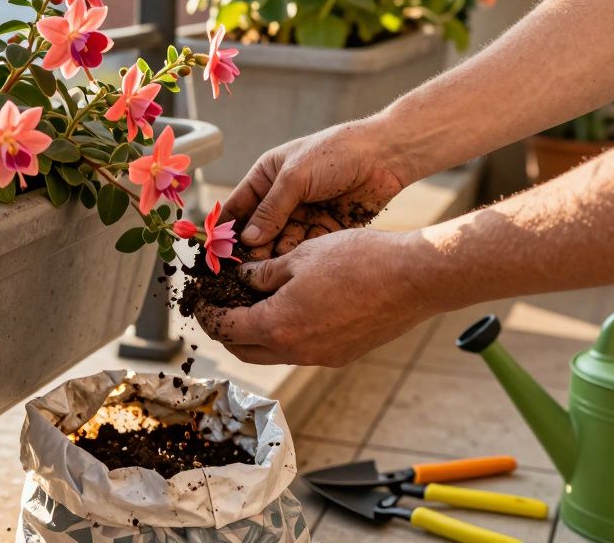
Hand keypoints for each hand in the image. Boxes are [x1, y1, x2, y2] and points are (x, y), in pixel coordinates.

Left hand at [195, 228, 438, 366]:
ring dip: (257, 333)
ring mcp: (321, 357)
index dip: (207, 314)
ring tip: (254, 303)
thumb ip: (262, 273)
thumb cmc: (357, 260)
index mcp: (277, 326)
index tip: (200, 300)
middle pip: (244, 349)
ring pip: (273, 352)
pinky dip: (286, 334)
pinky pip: (301, 349)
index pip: (226, 328)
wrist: (412, 279)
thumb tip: (240, 278)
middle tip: (220, 305)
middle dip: (227, 329)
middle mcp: (296, 350)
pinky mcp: (342, 354)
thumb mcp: (299, 257)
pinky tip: (292, 308)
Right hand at [223, 120, 411, 257]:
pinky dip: (302, 255)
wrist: (385, 156)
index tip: (216, 254)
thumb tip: (246, 240)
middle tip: (247, 269)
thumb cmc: (335, 153)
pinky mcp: (325, 228)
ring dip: (277, 255)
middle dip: (253, 249)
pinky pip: (307, 247)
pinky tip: (298, 264)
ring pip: (281, 243)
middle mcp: (282, 198)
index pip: (237, 208)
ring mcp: (303, 214)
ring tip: (272, 269)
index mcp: (267, 178)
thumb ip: (271, 210)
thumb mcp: (296, 177)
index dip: (225, 230)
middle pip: (259, 231)